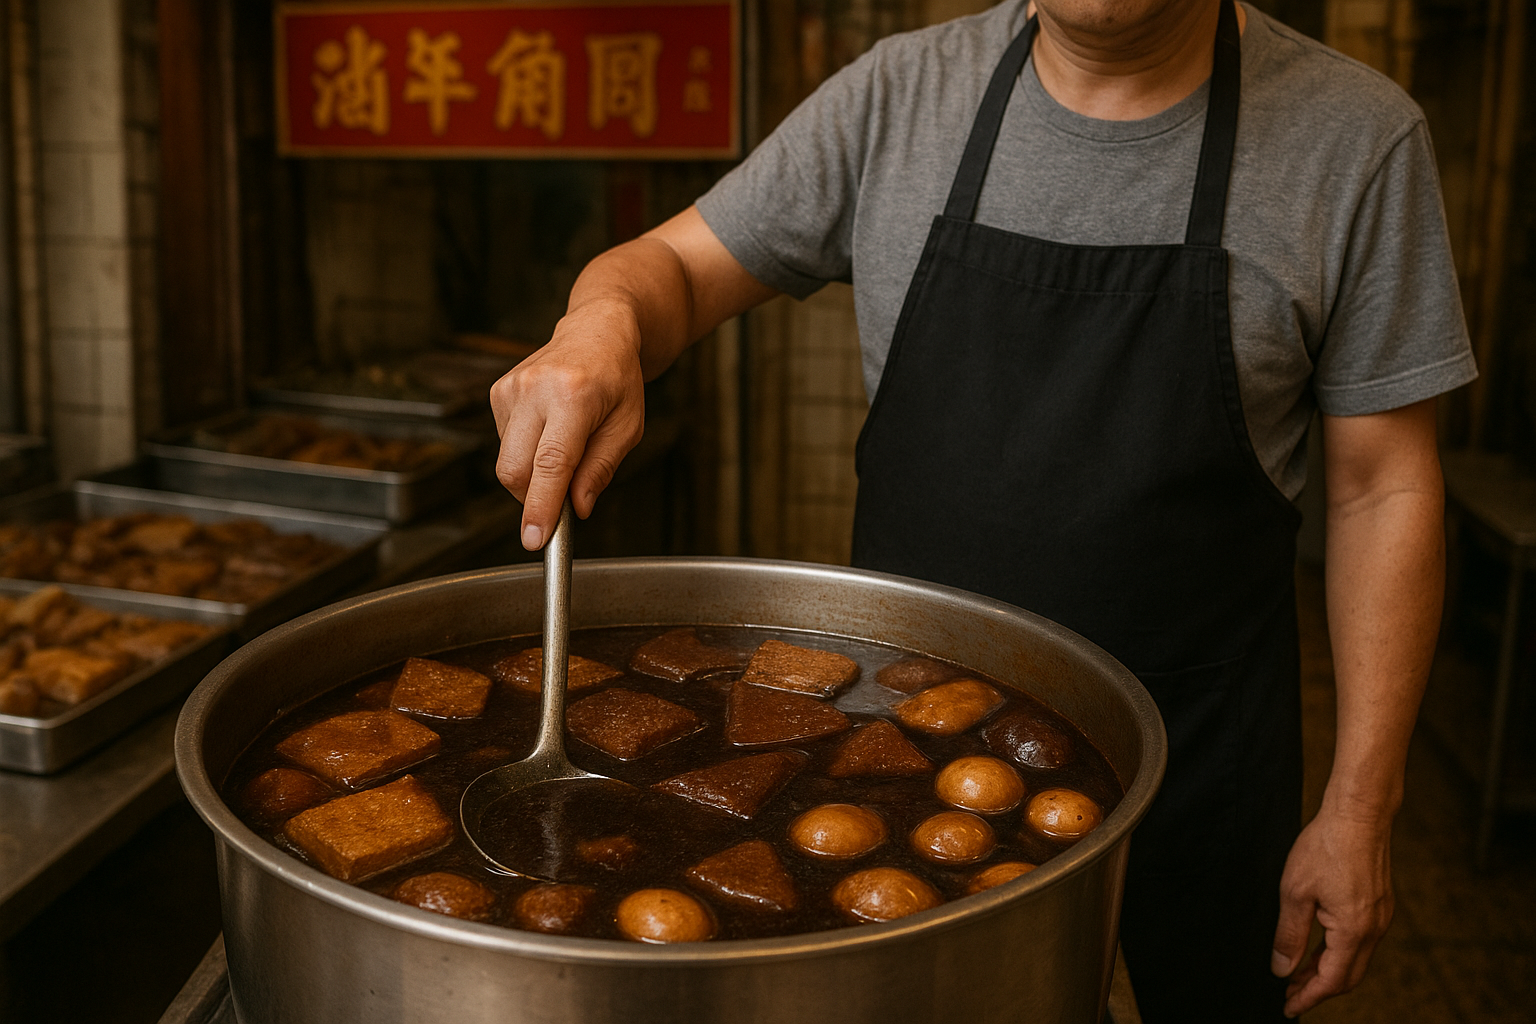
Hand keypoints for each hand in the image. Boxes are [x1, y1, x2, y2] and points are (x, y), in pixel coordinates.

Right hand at [490, 299, 645, 548]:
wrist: (596, 331)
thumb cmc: (618, 379)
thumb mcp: (628, 427)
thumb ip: (601, 470)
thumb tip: (577, 508)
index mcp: (574, 395)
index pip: (550, 463)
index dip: (540, 506)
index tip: (535, 538)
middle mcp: (536, 388)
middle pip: (515, 468)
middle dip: (534, 497)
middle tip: (564, 497)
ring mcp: (512, 387)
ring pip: (507, 460)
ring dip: (533, 472)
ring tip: (565, 445)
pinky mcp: (498, 391)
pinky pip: (504, 443)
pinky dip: (526, 452)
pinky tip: (549, 429)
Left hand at [1271, 808, 1394, 1016]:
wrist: (1359, 815)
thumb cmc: (1326, 846)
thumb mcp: (1295, 892)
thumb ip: (1289, 935)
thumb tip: (1282, 969)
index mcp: (1354, 930)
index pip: (1332, 980)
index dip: (1309, 997)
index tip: (1288, 1007)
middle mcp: (1374, 929)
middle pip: (1348, 977)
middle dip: (1318, 989)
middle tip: (1290, 994)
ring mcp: (1380, 917)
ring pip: (1354, 959)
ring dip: (1327, 970)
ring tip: (1297, 973)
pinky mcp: (1379, 905)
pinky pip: (1359, 941)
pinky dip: (1337, 952)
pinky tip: (1317, 947)